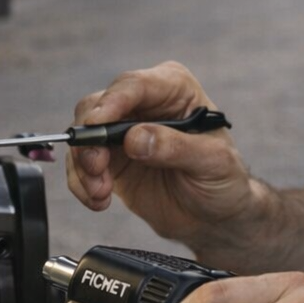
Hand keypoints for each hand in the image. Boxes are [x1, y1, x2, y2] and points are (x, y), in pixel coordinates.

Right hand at [66, 61, 258, 245]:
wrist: (215, 217)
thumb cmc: (223, 180)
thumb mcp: (212, 163)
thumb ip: (175, 148)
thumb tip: (135, 138)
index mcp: (174, 89)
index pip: (134, 85)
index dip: (111, 103)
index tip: (97, 126)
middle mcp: (143, 104)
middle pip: (96, 106)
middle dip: (90, 139)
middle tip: (97, 169)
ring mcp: (122, 131)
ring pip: (83, 135)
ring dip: (83, 166)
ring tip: (100, 193)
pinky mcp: (110, 159)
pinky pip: (80, 164)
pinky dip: (81, 183)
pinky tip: (98, 200)